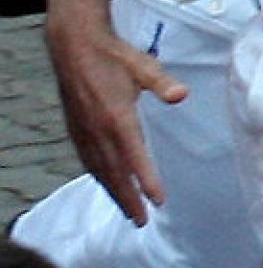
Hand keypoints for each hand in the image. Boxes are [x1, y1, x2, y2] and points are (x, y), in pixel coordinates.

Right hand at [47, 27, 184, 224]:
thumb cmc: (114, 55)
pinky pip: (87, 161)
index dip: (147, 181)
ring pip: (100, 171)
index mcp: (117, 117)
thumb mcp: (142, 65)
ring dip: (114, 193)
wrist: (74, 46)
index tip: (159, 201)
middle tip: (142, 221)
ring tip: (128, 213)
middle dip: (128, 199)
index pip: (135, 157)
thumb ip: (162, 82)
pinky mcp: (76, 129)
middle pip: (115, 173)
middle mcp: (98, 130)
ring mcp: (84, 131)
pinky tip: (107, 185)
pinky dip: (98, 178)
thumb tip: (181, 95)